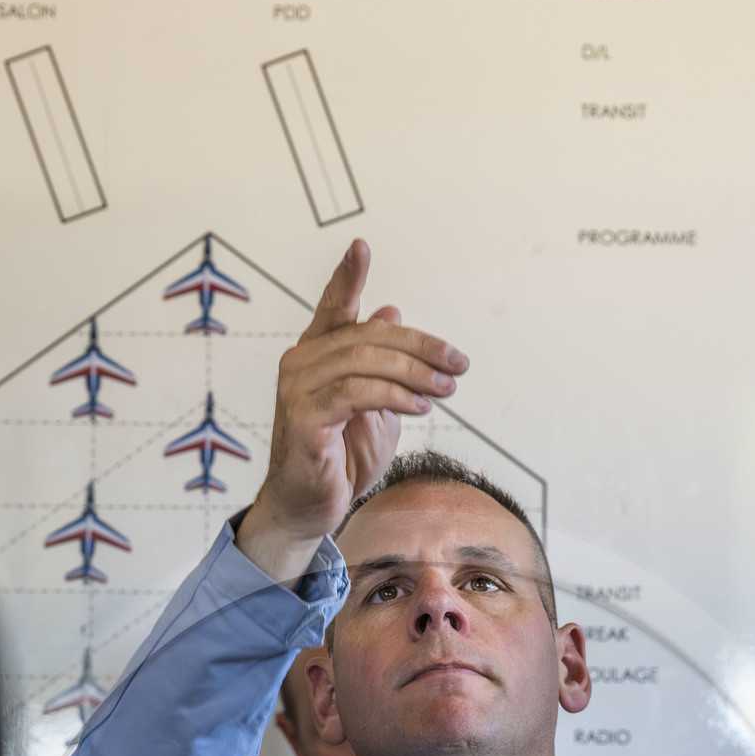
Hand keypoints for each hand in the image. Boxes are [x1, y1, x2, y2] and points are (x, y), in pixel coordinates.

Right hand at [238, 239, 467, 584]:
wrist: (311, 509)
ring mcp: (297, 389)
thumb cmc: (339, 460)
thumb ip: (381, 363)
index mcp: (315, 354)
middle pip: (368, 336)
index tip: (361, 246)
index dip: (347, 277)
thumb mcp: (372, 405)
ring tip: (446, 391)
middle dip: (421, 347)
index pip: (334, 307)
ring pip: (365, 362)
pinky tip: (420, 407)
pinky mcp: (304, 419)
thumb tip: (391, 312)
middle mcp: (300, 363)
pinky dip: (395, 396)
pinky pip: (357, 394)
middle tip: (457, 365)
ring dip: (416, 375)